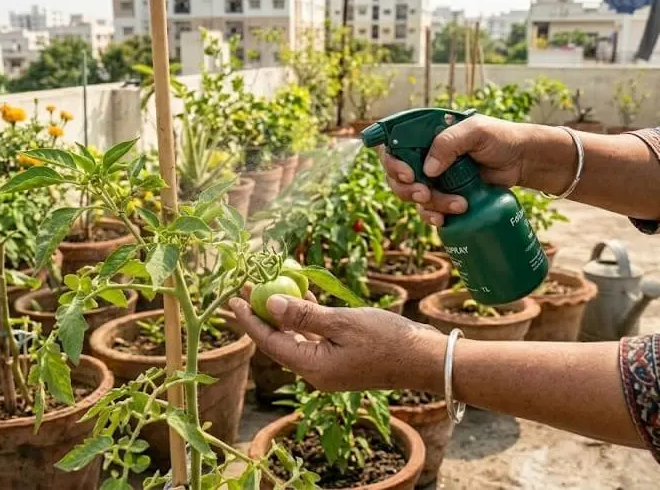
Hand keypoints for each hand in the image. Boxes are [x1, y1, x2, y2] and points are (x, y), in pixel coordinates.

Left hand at [228, 292, 441, 391]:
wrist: (426, 360)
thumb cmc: (388, 340)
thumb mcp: (343, 323)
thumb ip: (304, 315)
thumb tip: (269, 302)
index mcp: (313, 367)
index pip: (269, 343)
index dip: (250, 320)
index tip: (233, 298)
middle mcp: (316, 372)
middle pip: (278, 342)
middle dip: (260, 315)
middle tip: (244, 288)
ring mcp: (329, 367)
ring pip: (295, 339)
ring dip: (281, 315)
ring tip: (267, 288)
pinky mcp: (341, 360)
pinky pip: (314, 338)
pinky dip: (304, 319)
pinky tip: (301, 297)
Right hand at [381, 114, 532, 225]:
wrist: (523, 161)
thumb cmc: (501, 138)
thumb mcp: (475, 131)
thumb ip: (449, 143)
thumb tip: (427, 170)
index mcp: (426, 136)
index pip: (393, 146)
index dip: (392, 162)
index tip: (407, 174)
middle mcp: (425, 156)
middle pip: (397, 176)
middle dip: (407, 189)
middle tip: (425, 193)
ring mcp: (435, 178)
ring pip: (413, 196)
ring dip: (429, 205)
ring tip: (456, 205)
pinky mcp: (445, 196)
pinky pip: (428, 210)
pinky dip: (432, 216)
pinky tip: (444, 220)